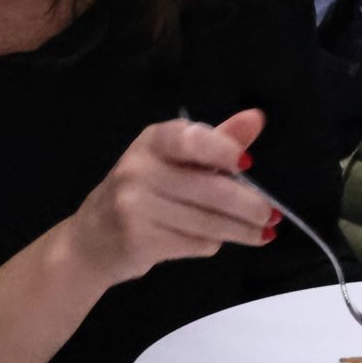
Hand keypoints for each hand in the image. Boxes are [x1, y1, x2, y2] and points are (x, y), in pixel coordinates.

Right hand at [59, 109, 275, 288]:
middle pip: (209, 189)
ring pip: (206, 221)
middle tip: (272, 214)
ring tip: (262, 233)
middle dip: (249, 205)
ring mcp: (134, 206)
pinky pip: (192, 243)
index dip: (223, 150)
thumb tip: (256, 118)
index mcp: (153, 141)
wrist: (89, 240)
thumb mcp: (176, 159)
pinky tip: (217, 241)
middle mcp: (138, 169)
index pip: (191, 140)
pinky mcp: (137, 239)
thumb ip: (218, 140)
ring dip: (240, 231)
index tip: (248, 163)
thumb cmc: (144, 191)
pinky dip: (211, 244)